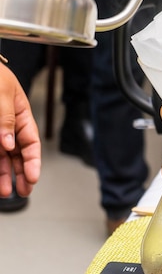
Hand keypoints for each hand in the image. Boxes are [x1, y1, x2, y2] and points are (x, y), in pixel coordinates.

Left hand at [0, 64, 39, 197]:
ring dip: (4, 175)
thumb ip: (6, 120)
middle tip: (23, 192)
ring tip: (4, 191)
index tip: (32, 178)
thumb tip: (8, 143)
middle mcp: (8, 126)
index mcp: (21, 115)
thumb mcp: (1, 94)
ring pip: (2, 157)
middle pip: (18, 154)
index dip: (33, 161)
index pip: (31, 142)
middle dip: (21, 174)